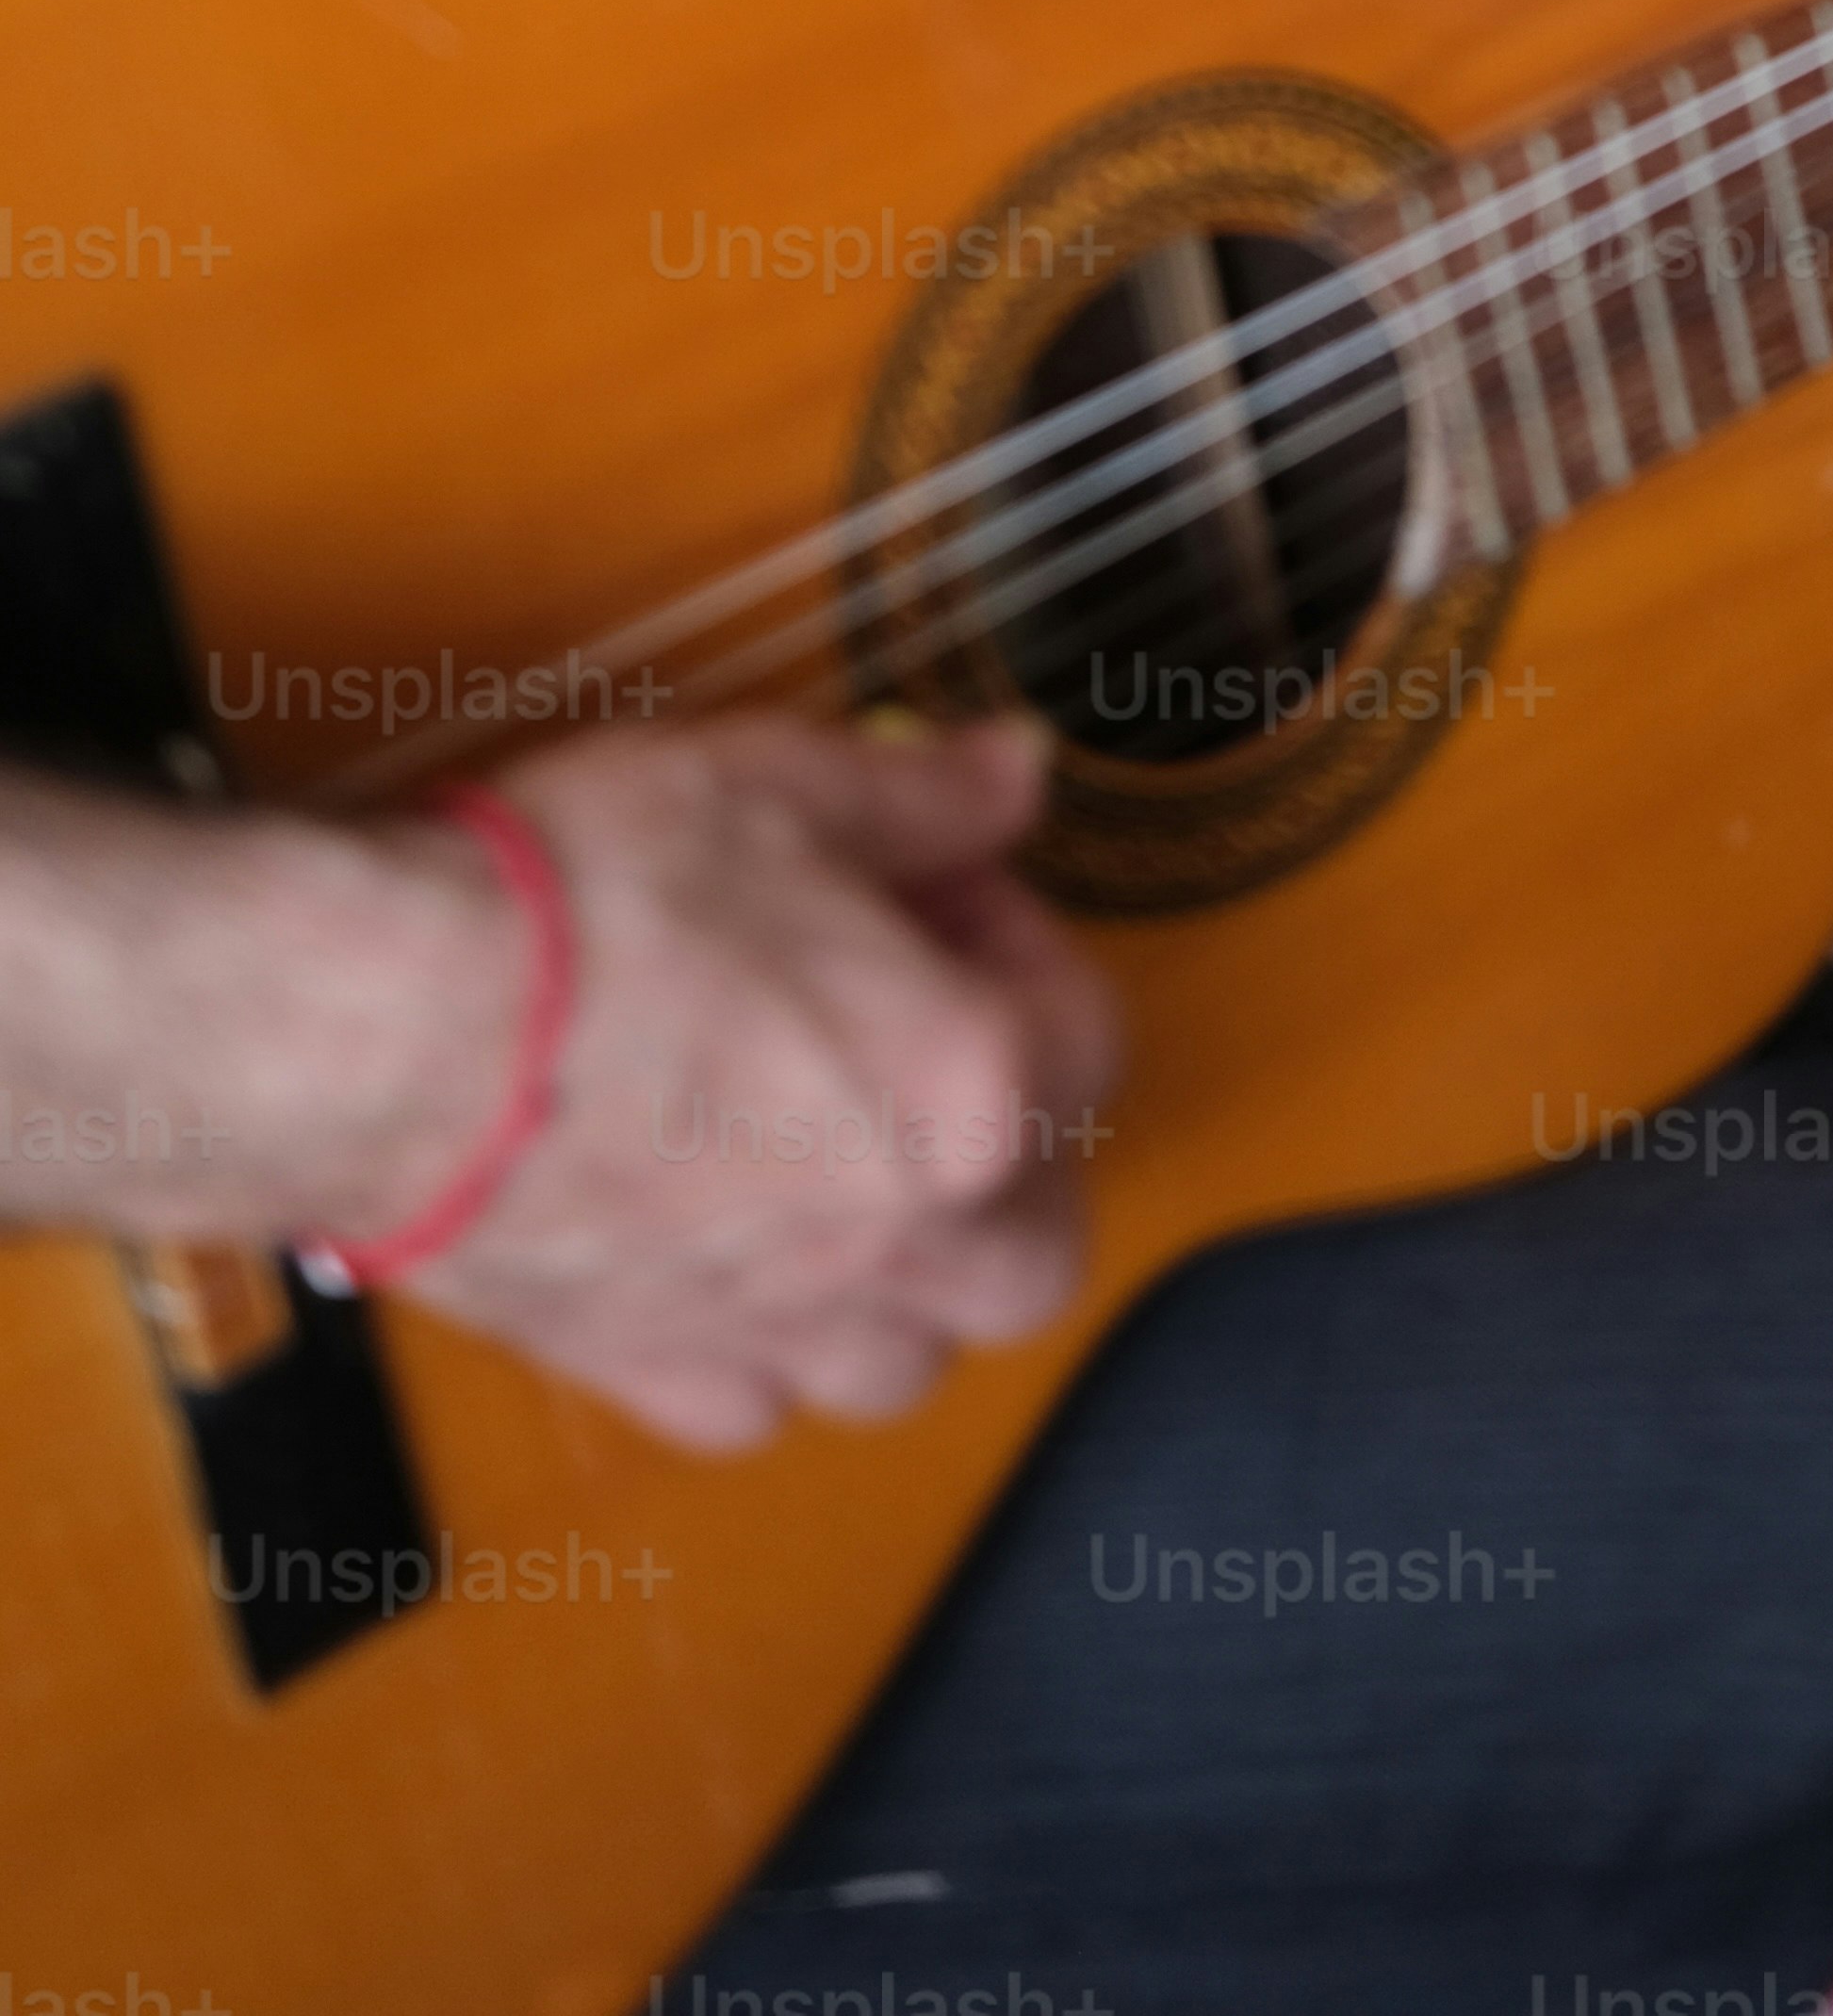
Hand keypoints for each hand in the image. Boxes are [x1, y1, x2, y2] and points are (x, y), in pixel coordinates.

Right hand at [348, 718, 1117, 1455]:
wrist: (398, 1029)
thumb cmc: (588, 904)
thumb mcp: (785, 784)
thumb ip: (929, 796)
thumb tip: (1014, 773)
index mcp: (965, 1089)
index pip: (1086, 1033)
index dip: (1012, 931)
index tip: (931, 887)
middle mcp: (891, 1235)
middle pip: (1037, 1248)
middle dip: (1017, 1156)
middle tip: (935, 1058)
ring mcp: (769, 1320)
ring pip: (907, 1363)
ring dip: (905, 1281)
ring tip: (842, 1168)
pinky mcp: (643, 1365)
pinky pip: (752, 1408)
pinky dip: (759, 1351)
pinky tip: (722, 1252)